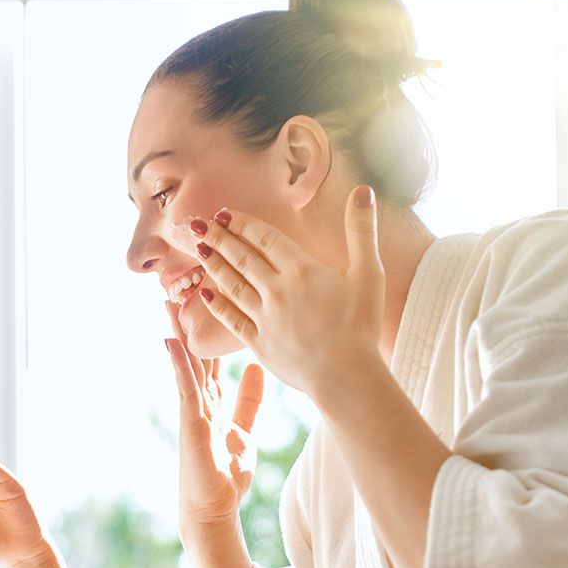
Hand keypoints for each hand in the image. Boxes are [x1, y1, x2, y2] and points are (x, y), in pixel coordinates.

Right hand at [163, 300, 263, 530]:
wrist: (214, 508)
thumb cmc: (226, 473)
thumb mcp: (244, 429)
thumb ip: (249, 400)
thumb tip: (258, 369)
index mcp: (211, 398)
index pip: (210, 354)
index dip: (210, 326)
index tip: (211, 295)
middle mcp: (198, 397)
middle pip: (192, 349)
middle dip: (188, 319)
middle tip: (183, 283)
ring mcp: (191, 407)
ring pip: (184, 361)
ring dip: (177, 330)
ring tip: (169, 299)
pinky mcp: (189, 420)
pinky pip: (184, 385)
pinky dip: (179, 362)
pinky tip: (172, 341)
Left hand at [187, 185, 385, 400]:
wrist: (348, 377)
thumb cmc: (362, 326)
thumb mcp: (369, 273)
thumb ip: (362, 231)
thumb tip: (363, 191)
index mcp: (302, 270)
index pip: (265, 238)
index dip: (242, 223)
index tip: (224, 213)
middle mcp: (277, 290)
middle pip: (242, 258)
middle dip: (219, 238)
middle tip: (198, 224)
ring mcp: (265, 317)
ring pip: (232, 284)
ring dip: (213, 264)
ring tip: (199, 249)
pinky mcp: (259, 343)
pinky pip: (232, 319)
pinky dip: (217, 304)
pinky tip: (204, 292)